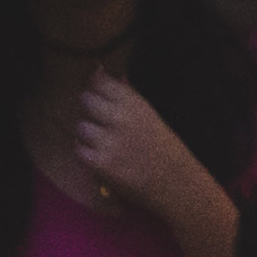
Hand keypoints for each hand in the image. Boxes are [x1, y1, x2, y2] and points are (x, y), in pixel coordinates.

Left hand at [68, 73, 217, 231]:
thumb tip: (111, 73)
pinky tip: (99, 158)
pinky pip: (79, 150)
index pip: (100, 81)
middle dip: (89, 109)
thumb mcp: (150, 115)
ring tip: (101, 143)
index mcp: (135, 103)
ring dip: (87, 134)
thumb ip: (128, 95)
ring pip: (80, 126)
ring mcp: (110, 141)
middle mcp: (121, 118)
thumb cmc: (164, 149)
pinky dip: (86, 154)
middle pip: (85, 100)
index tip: (98, 95)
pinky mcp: (102, 164)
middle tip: (99, 122)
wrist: (176, 184)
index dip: (95, 87)